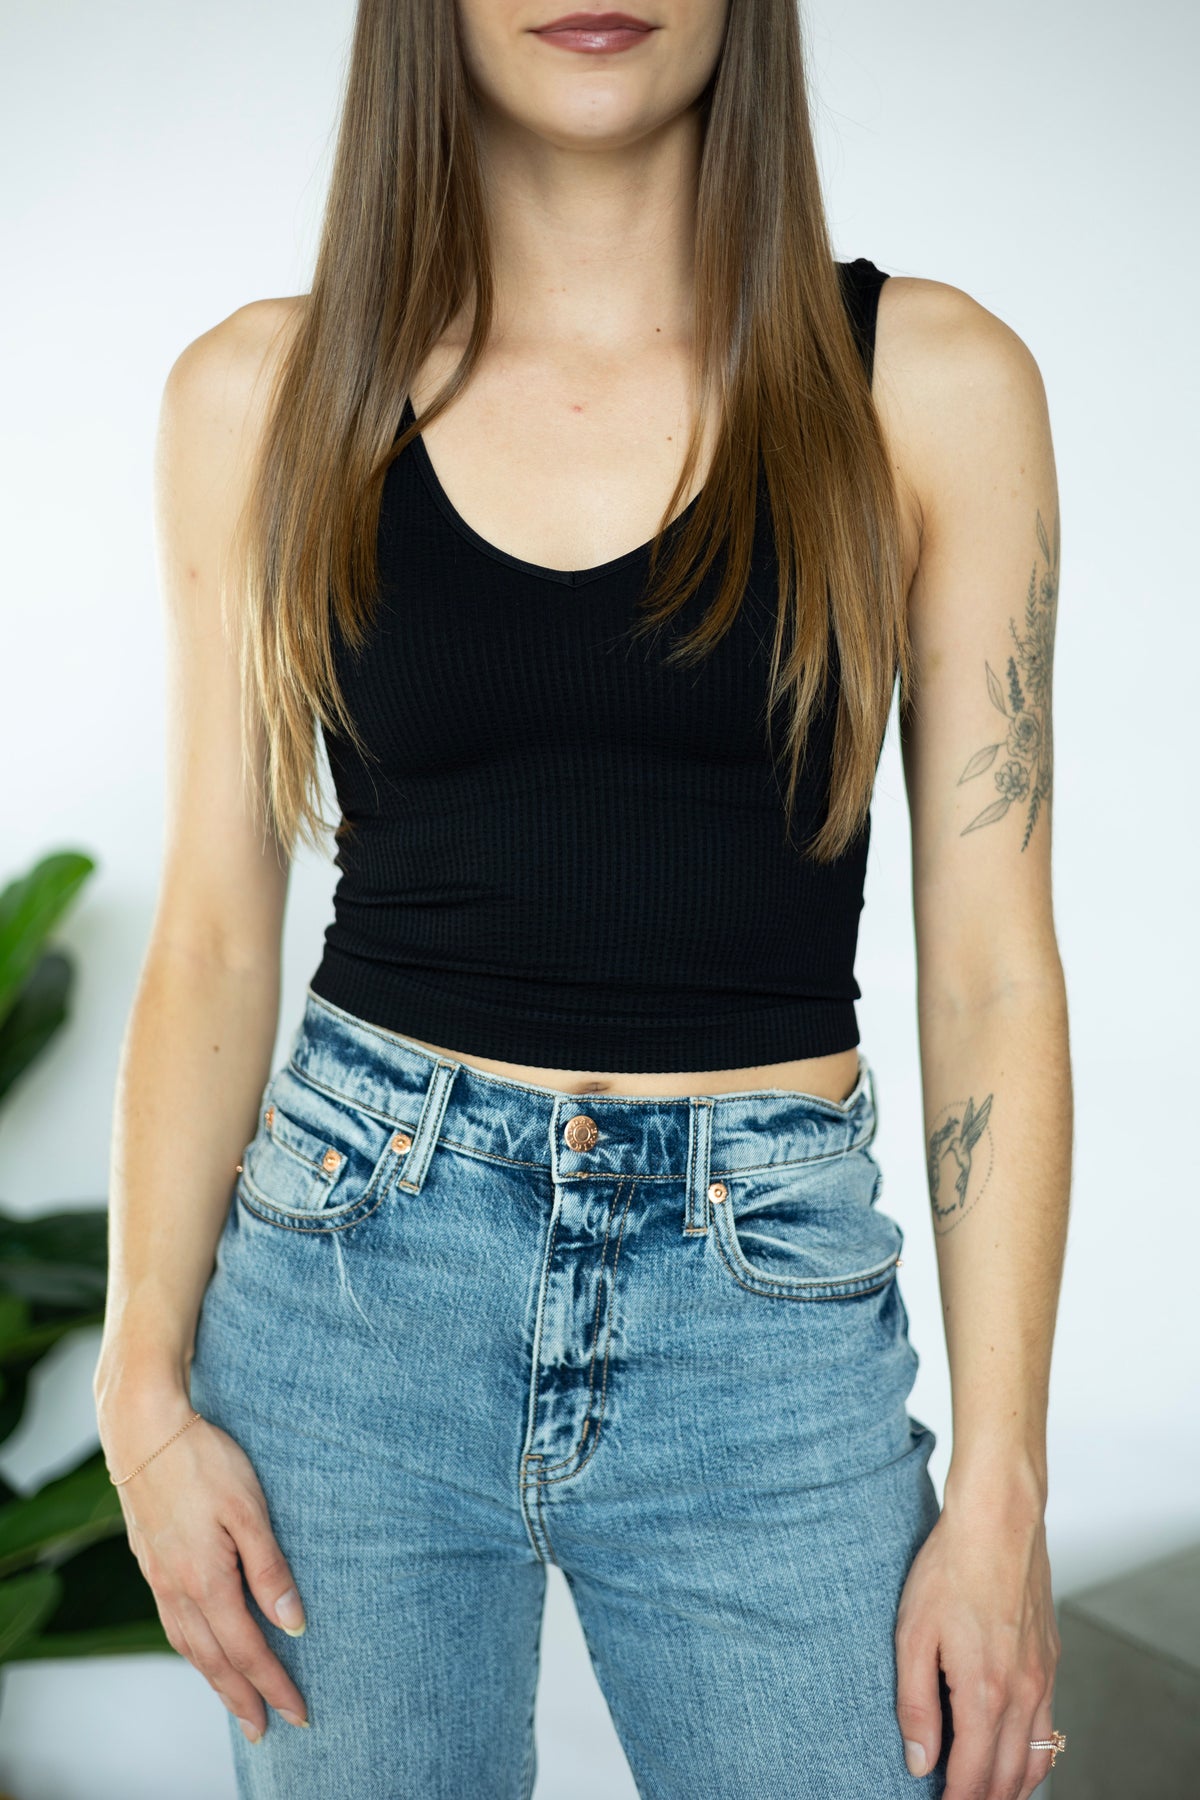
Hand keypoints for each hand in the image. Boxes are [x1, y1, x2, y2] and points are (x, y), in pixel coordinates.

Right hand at [100, 1384, 310, 1744]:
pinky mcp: (150, 1562)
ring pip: (188, 1646)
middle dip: (243, 1698)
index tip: (298, 1713)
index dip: (274, 1685)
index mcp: (206, 1581)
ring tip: (237, 1702)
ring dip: (214, 1679)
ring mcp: (158, 1577)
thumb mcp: (250, 1510)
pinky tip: (202, 1647)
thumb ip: (270, 1569)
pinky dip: (192, 1648)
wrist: (145, 1431)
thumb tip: (293, 1625)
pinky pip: (172, 1623)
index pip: (247, 1650)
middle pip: (213, 1661)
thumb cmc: (204, 1461)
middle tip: (266, 1730)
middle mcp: (177, 1589)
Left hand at [894, 1483, 1060, 1796]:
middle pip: (1007, 1778)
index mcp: (983, 1693)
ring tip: (986, 1791)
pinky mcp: (1050, 1658)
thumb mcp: (912, 1634)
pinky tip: (1014, 1749)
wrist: (998, 1521)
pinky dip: (1034, 1752)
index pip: (972, 1776)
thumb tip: (917, 1760)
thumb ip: (914, 1704)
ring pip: (1037, 1757)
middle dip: (983, 1799)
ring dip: (1012, 1786)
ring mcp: (1042, 1676)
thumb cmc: (949, 1569)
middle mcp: (1022, 1693)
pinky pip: (1049, 1723)